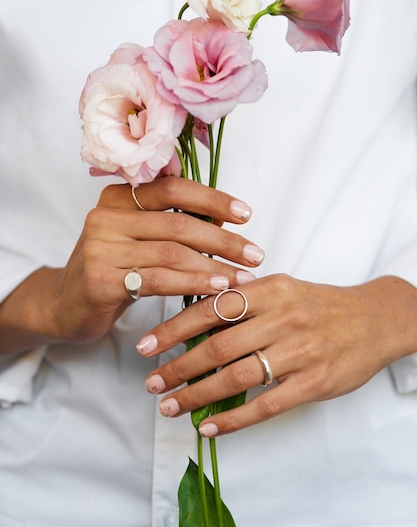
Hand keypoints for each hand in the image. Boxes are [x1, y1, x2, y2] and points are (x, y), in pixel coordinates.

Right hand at [0, 176, 263, 350]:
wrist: (64, 306)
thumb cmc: (112, 270)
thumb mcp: (138, 238)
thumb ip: (171, 220)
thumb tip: (223, 212)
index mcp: (117, 198)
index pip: (172, 188)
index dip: (213, 199)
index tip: (246, 214)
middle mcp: (105, 217)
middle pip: (177, 223)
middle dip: (223, 239)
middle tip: (255, 253)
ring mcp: (100, 248)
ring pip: (171, 252)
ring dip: (214, 265)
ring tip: (243, 276)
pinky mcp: (100, 281)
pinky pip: (158, 280)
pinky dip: (193, 283)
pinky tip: (217, 289)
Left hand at [137, 274, 416, 434]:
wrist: (375, 319)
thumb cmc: (321, 304)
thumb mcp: (284, 287)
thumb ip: (245, 297)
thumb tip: (198, 307)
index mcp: (271, 290)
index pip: (211, 308)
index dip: (174, 328)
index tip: (147, 345)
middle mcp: (283, 318)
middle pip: (218, 346)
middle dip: (178, 367)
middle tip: (153, 383)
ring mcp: (300, 352)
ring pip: (237, 378)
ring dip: (198, 395)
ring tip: (172, 406)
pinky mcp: (314, 383)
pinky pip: (266, 405)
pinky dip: (234, 420)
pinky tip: (210, 427)